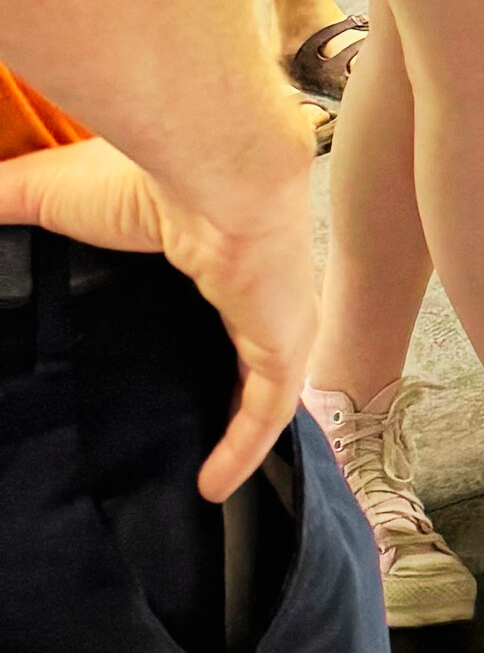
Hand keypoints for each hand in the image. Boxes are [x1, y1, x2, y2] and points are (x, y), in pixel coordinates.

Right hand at [14, 132, 317, 499]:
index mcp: (206, 249)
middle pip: (236, 353)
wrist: (206, 165)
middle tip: (171, 432)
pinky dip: (242, 452)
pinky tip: (212, 487)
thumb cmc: (137, 174)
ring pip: (260, 391)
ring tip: (197, 476)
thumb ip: (5, 202)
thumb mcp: (50, 192)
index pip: (199, 306)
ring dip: (234, 432)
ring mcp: (276, 317)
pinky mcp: (285, 344)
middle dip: (214, 390)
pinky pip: (267, 415)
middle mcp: (252, 289)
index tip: (143, 373)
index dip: (178, 337)